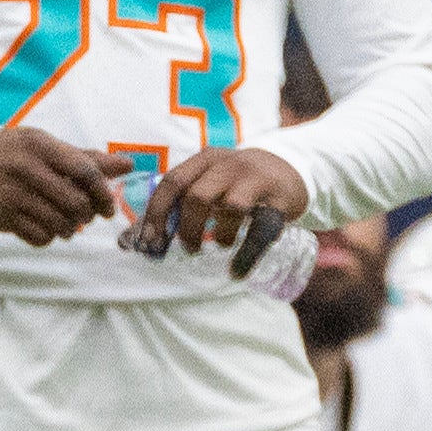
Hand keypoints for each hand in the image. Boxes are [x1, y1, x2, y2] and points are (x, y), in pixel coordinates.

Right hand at [0, 127, 119, 245]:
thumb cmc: (13, 153)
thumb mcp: (45, 146)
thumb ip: (86, 158)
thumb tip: (128, 165)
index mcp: (40, 145)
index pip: (85, 171)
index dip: (103, 193)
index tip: (108, 206)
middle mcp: (24, 167)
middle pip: (75, 202)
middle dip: (87, 215)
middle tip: (84, 215)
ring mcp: (10, 193)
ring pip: (59, 223)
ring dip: (69, 228)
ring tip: (64, 222)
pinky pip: (39, 236)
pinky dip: (48, 237)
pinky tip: (43, 226)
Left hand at [132, 145, 310, 269]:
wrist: (292, 168)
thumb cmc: (240, 182)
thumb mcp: (213, 178)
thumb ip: (185, 199)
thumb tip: (139, 237)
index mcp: (206, 159)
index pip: (173, 182)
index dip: (157, 213)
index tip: (150, 241)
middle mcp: (230, 165)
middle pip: (197, 196)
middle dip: (187, 228)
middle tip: (189, 248)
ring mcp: (257, 181)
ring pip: (230, 207)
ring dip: (219, 234)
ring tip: (219, 245)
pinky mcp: (280, 200)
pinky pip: (262, 230)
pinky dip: (247, 255)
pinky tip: (238, 271)